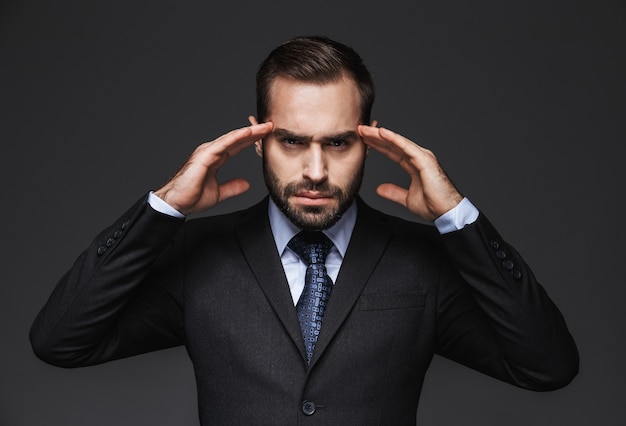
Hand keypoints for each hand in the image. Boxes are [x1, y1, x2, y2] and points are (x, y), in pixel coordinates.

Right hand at [154, 122, 272, 215]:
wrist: (176, 204)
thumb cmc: (191, 197)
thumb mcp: (219, 193)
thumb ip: (232, 187)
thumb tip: (247, 184)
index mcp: (214, 158)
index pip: (237, 146)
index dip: (252, 140)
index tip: (267, 136)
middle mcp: (211, 152)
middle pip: (236, 139)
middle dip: (254, 132)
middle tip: (271, 125)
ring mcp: (206, 152)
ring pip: (231, 138)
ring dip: (249, 132)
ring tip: (264, 127)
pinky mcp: (203, 157)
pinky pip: (222, 145)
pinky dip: (235, 138)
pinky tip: (247, 133)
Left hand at [358, 125, 462, 221]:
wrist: (447, 212)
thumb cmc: (434, 205)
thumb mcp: (407, 198)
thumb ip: (394, 192)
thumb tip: (379, 189)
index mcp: (414, 165)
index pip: (393, 152)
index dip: (378, 145)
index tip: (364, 140)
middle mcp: (418, 157)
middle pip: (393, 144)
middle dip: (376, 137)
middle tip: (360, 129)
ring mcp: (422, 157)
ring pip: (398, 142)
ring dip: (381, 135)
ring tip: (366, 129)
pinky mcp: (425, 160)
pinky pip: (407, 147)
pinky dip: (394, 139)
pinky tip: (382, 133)